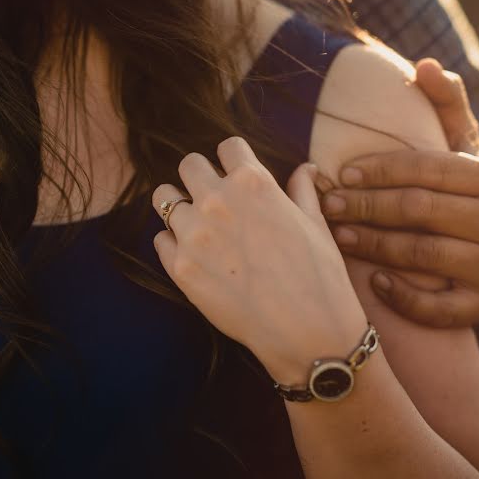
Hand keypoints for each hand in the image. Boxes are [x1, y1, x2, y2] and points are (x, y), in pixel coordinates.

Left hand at [151, 137, 365, 383]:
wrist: (307, 333)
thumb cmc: (319, 276)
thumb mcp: (316, 224)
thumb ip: (302, 190)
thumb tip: (305, 168)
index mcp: (253, 182)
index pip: (227, 146)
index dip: (234, 160)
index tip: (235, 174)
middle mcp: (217, 201)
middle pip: (188, 164)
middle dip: (201, 177)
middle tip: (213, 198)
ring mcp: (194, 234)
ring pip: (164, 198)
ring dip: (180, 208)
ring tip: (198, 226)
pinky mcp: (179, 268)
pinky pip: (160, 239)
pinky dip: (173, 244)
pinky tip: (196, 257)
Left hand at [319, 59, 478, 327]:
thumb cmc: (462, 188)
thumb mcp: (460, 146)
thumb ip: (444, 105)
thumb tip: (425, 64)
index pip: (427, 168)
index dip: (380, 170)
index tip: (340, 173)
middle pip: (418, 210)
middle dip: (366, 206)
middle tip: (327, 204)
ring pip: (422, 253)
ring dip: (374, 245)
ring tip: (338, 235)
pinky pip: (441, 308)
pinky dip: (406, 297)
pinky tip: (376, 282)